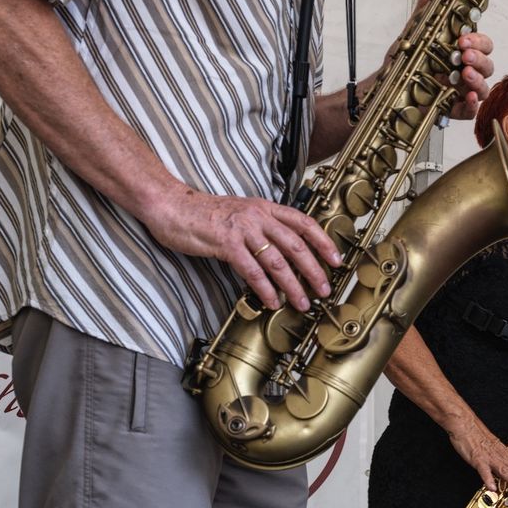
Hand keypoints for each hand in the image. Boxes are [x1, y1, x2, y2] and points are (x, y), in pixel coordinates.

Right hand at [143, 186, 337, 311]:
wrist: (171, 206)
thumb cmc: (204, 214)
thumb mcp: (241, 213)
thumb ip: (262, 226)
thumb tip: (282, 249)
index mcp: (265, 207)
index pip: (303, 223)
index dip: (323, 242)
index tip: (336, 260)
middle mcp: (258, 216)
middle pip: (296, 244)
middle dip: (314, 269)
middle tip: (324, 288)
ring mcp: (243, 229)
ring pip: (277, 260)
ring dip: (293, 284)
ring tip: (302, 301)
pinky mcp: (226, 243)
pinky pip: (252, 270)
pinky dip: (265, 288)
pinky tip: (272, 300)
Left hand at [392, 0, 496, 121]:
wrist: (386, 87)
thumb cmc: (405, 62)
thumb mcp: (415, 32)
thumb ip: (427, 9)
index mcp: (460, 52)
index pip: (482, 44)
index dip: (478, 41)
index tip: (463, 38)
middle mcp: (465, 70)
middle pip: (487, 64)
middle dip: (479, 58)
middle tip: (464, 55)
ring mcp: (461, 90)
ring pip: (484, 86)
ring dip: (478, 79)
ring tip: (465, 74)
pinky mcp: (453, 109)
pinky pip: (471, 110)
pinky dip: (472, 104)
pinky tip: (469, 97)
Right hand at [449, 420, 507, 494]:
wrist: (465, 424)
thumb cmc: (477, 436)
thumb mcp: (492, 447)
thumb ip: (500, 457)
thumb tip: (507, 466)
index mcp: (503, 452)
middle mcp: (499, 455)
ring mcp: (489, 458)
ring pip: (504, 470)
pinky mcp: (477, 459)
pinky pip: (483, 470)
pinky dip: (488, 479)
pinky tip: (492, 488)